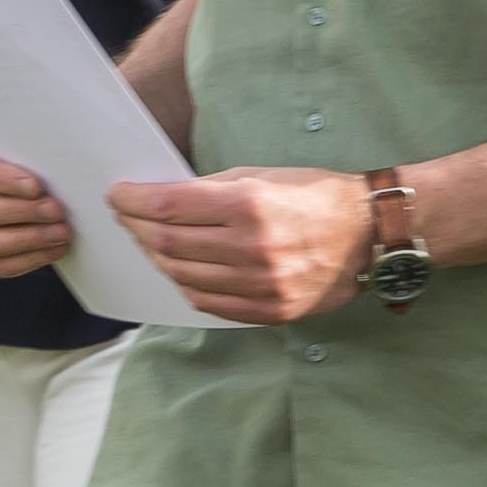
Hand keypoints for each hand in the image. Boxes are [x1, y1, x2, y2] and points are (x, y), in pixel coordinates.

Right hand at [0, 137, 73, 276]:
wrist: (1, 178)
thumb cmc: (10, 156)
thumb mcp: (10, 143)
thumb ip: (21, 151)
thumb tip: (53, 167)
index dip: (2, 180)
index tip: (36, 186)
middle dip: (21, 212)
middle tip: (56, 211)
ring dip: (27, 239)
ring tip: (60, 233)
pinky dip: (28, 259)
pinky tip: (53, 249)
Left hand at [108, 166, 377, 323]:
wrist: (369, 233)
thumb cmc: (314, 196)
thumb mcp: (262, 176)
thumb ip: (210, 190)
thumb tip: (160, 200)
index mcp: (249, 206)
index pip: (168, 207)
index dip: (133, 201)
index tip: (117, 195)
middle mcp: (252, 248)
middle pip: (167, 243)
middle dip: (136, 227)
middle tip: (125, 217)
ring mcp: (261, 284)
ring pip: (182, 275)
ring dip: (156, 257)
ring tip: (149, 241)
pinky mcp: (269, 310)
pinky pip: (207, 302)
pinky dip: (184, 284)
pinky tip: (178, 268)